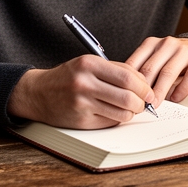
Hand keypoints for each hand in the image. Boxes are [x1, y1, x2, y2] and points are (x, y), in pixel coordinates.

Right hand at [7, 56, 153, 128]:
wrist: (38, 93)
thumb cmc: (67, 77)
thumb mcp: (88, 64)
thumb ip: (115, 70)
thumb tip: (143, 83)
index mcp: (89, 64)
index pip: (128, 76)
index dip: (144, 86)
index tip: (149, 91)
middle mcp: (84, 83)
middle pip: (128, 96)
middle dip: (142, 102)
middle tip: (144, 103)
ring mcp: (82, 103)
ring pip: (122, 113)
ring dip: (131, 113)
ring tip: (130, 108)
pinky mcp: (81, 120)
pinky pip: (110, 122)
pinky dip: (118, 119)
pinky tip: (114, 113)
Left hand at [126, 37, 187, 105]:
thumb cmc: (172, 59)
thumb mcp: (154, 58)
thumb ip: (142, 70)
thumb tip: (128, 93)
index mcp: (151, 43)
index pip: (136, 63)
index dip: (130, 82)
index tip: (127, 97)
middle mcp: (167, 44)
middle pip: (150, 69)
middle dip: (144, 90)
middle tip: (139, 105)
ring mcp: (184, 51)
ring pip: (168, 73)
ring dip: (160, 92)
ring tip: (154, 105)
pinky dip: (181, 89)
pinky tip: (175, 99)